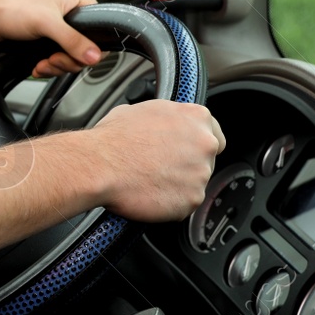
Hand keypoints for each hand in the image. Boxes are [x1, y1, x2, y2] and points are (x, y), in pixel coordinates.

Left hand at [0, 0, 101, 77]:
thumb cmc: (13, 7)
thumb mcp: (47, 23)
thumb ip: (72, 40)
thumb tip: (93, 55)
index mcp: (80, 0)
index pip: (100, 31)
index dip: (87, 49)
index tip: (69, 55)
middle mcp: (73, 14)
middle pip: (85, 49)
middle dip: (66, 60)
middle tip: (52, 59)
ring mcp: (62, 28)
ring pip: (72, 58)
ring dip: (56, 66)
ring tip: (42, 63)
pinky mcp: (50, 40)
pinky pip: (59, 60)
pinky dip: (49, 67)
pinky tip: (38, 65)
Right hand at [76, 101, 224, 222]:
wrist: (100, 166)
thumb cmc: (113, 138)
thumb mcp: (141, 110)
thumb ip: (165, 119)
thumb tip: (161, 123)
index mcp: (196, 117)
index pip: (214, 133)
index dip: (197, 144)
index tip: (187, 150)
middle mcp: (205, 144)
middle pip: (206, 160)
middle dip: (187, 165)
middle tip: (161, 167)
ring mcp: (201, 174)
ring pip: (195, 183)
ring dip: (177, 185)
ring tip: (149, 180)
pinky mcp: (192, 200)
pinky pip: (185, 204)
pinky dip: (170, 203)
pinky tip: (150, 194)